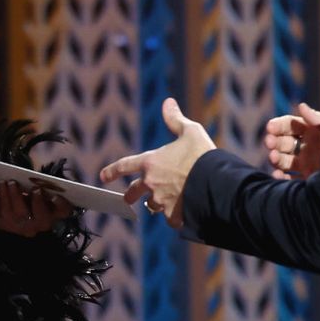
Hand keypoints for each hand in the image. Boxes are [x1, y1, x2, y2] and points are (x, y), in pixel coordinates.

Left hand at [0, 179, 72, 237]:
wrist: (3, 202)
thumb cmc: (26, 191)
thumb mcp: (36, 185)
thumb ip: (42, 183)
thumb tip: (42, 178)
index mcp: (53, 211)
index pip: (63, 211)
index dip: (61, 206)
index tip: (55, 196)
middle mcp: (41, 222)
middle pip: (43, 218)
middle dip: (39, 203)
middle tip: (35, 188)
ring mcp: (24, 226)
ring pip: (21, 214)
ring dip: (16, 196)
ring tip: (12, 182)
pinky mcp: (7, 225)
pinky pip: (5, 212)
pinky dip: (4, 196)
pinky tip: (1, 185)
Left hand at [98, 97, 214, 227]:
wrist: (217, 183)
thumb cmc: (203, 155)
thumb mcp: (190, 131)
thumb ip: (175, 119)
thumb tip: (168, 102)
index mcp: (150, 162)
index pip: (124, 165)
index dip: (112, 170)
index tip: (103, 176)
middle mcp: (151, 183)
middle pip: (133, 191)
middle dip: (129, 195)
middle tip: (127, 198)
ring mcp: (160, 201)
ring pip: (152, 204)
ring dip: (155, 203)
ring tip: (162, 203)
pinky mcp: (172, 215)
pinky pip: (169, 218)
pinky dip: (174, 216)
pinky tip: (181, 213)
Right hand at [263, 102, 319, 179]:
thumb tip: (301, 106)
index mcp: (313, 130)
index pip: (290, 125)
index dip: (279, 125)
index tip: (270, 128)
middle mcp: (307, 146)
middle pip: (283, 142)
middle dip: (273, 141)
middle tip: (269, 143)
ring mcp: (306, 163)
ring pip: (283, 160)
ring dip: (275, 158)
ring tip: (274, 158)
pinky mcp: (308, 179)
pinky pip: (289, 179)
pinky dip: (281, 178)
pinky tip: (278, 176)